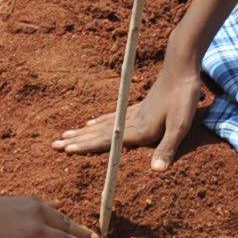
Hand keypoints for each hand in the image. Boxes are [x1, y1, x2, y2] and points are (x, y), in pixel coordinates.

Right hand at [56, 58, 208, 171]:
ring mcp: (132, 112)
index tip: (65, 150)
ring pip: (102, 125)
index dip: (86, 146)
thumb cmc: (184, 96)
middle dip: (77, 141)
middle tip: (54, 145)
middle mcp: (131, 121)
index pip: (107, 141)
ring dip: (84, 132)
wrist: (182, 65)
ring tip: (66, 134)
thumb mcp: (181, 125)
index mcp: (138, 130)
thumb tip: (156, 172)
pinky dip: (100, 122)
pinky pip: (112, 117)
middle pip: (99, 133)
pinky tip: (93, 122)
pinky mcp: (138, 106)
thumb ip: (168, 147)